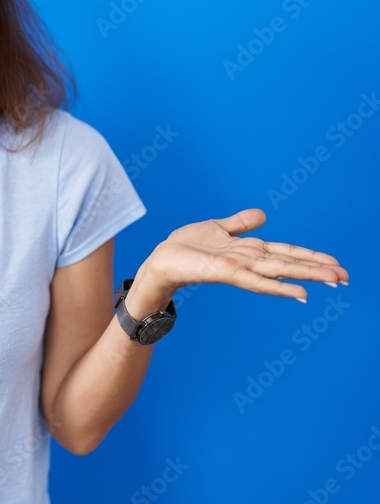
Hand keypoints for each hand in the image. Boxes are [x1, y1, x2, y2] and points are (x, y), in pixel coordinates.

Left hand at [134, 208, 347, 302]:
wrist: (161, 259)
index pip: (286, 252)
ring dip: (307, 275)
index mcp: (248, 249)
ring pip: (279, 271)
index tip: (336, 263)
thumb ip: (241, 223)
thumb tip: (264, 215)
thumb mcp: (217, 227)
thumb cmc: (186, 246)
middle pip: (289, 263)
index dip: (310, 256)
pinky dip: (278, 287)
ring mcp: (239, 267)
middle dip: (317, 268)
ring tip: (333, 280)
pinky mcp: (226, 272)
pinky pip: (256, 281)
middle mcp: (248, 260)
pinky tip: (299, 293)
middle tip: (346, 276)